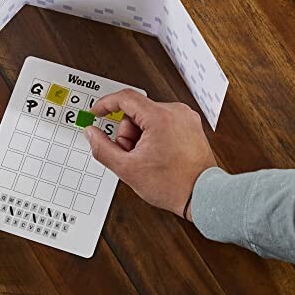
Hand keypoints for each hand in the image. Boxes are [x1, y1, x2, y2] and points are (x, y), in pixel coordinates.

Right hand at [84, 90, 216, 219]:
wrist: (203, 196)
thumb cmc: (174, 185)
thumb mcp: (127, 169)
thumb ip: (103, 148)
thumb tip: (91, 133)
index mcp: (160, 118)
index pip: (125, 98)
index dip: (105, 104)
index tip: (97, 112)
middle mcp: (176, 112)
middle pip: (135, 112)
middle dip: (128, 134)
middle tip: (133, 155)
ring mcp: (185, 117)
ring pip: (147, 118)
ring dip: (140, 136)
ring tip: (148, 158)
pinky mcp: (190, 125)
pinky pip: (162, 123)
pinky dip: (154, 136)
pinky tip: (158, 155)